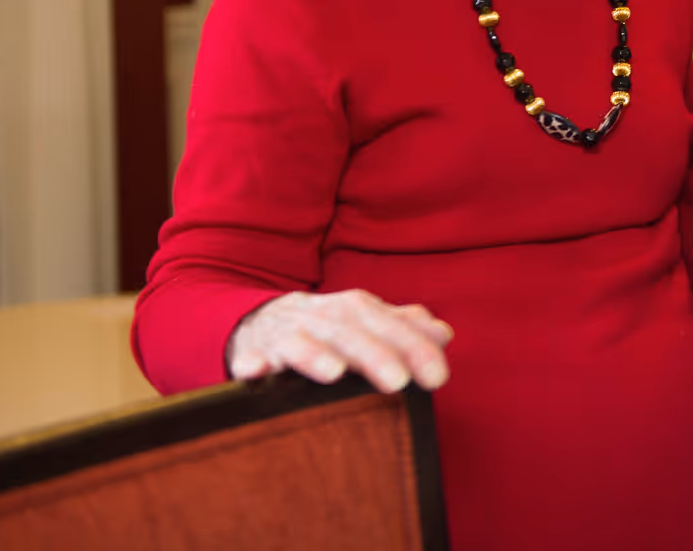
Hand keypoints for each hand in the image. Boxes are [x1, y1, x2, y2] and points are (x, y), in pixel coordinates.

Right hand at [227, 289, 452, 393]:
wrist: (263, 318)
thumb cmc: (328, 328)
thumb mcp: (367, 323)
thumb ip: (404, 329)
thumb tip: (443, 334)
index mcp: (356, 310)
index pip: (391, 326)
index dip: (416, 349)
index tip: (438, 378)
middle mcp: (324, 317)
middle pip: (351, 333)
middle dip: (374, 354)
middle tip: (398, 381)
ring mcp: (287, 333)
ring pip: (303, 342)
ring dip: (316, 355)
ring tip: (333, 373)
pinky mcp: (253, 350)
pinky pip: (250, 356)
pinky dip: (252, 363)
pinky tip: (255, 371)